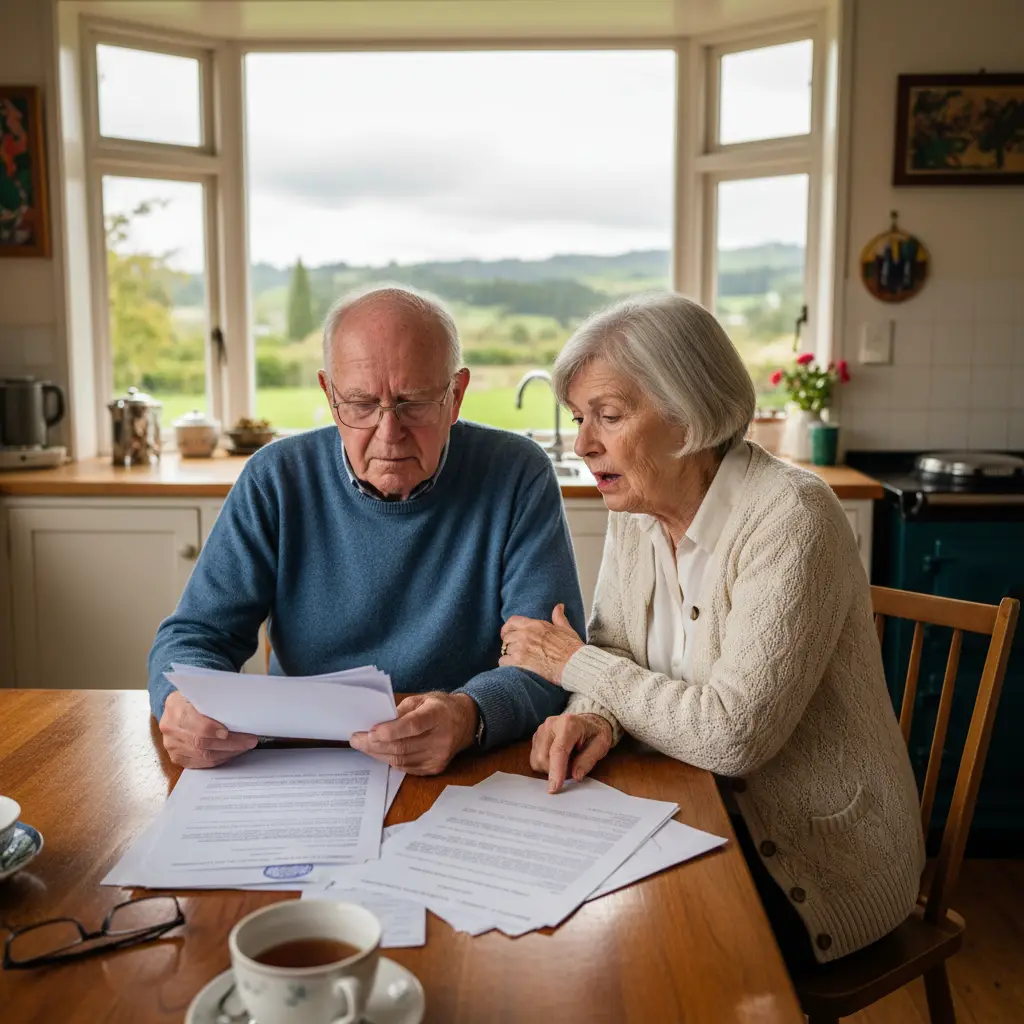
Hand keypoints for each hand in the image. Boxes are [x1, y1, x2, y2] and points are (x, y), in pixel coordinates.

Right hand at [159, 690, 257, 767]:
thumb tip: (240, 708)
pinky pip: (200, 763)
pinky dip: (219, 759)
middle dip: (229, 743)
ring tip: (244, 746)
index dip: (210, 729)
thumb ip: (214, 699)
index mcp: (175, 705)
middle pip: (200, 742)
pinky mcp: (176, 756)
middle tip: (249, 740)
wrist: (178, 707)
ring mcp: (171, 744)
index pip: (192, 721)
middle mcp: (169, 726)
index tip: (228, 732)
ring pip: (202, 755)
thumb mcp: (202, 690)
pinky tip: (231, 753)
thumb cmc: (195, 697)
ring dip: (227, 753)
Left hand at [349, 692, 477, 775]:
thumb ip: (401, 710)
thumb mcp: (422, 699)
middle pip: (403, 747)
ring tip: (364, 746)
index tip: (370, 731)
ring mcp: (439, 756)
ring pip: (401, 760)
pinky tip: (380, 753)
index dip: (390, 731)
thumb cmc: (440, 707)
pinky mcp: (435, 768)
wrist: (466, 722)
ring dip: (378, 754)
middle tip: (356, 740)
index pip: (413, 726)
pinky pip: (406, 768)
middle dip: (374, 745)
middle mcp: (441, 739)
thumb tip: (378, 723)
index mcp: (438, 715)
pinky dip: (390, 761)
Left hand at [499, 603, 583, 682]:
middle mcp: (525, 634)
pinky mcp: (519, 662)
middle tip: (515, 651)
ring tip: (517, 660)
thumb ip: (559, 617)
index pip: (512, 621)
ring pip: (505, 650)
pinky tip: (514, 668)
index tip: (507, 634)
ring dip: (509, 655)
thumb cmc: (572, 649)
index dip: (507, 628)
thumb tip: (559, 606)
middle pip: (507, 637)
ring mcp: (521, 648)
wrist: (574, 665)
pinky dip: (507, 665)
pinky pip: (503, 662)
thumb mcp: (566, 629)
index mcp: (535, 625)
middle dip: (509, 644)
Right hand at [531, 713, 612, 793]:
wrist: (587, 722)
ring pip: (537, 760)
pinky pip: (535, 759)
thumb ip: (588, 760)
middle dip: (556, 771)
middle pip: (543, 757)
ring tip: (566, 762)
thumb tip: (575, 776)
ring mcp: (541, 730)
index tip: (554, 788)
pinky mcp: (536, 737)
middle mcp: (550, 725)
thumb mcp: (601, 745)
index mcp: (568, 724)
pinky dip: (546, 765)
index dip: (556, 770)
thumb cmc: (594, 734)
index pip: (558, 750)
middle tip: (572, 769)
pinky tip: (557, 759)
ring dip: (550, 769)